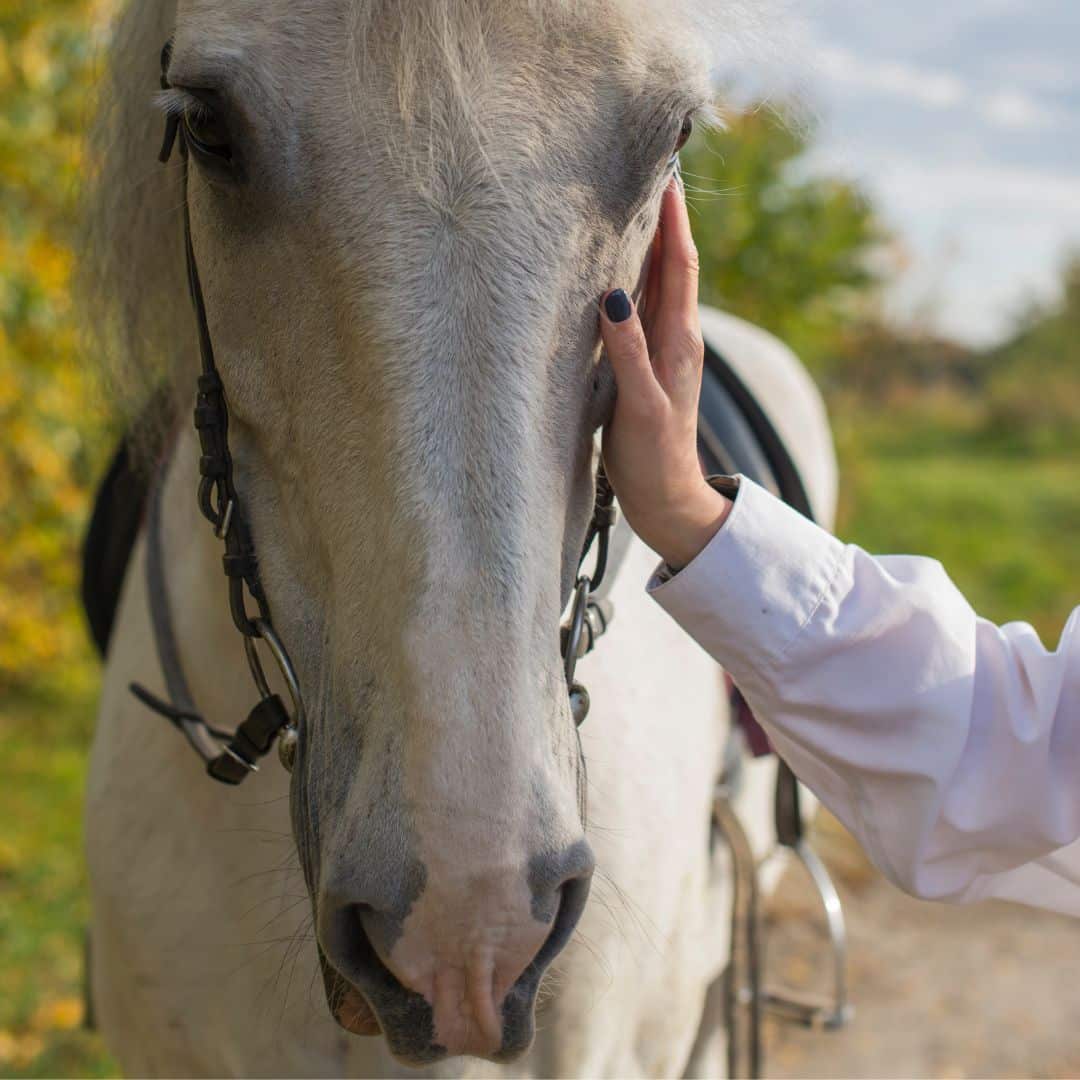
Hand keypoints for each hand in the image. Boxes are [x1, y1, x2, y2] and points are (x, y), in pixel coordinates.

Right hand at [599, 177, 731, 568]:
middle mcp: (676, 337)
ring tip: (636, 205)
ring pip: (660, 284)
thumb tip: (614, 295)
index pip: (681, 265)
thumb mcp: (640, 407)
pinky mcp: (648, 366)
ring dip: (652, 244)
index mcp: (679, 341)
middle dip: (665, 218)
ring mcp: (663, 351)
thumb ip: (629, 353)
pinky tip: (618, 271)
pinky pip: (645, 308)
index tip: (668, 172)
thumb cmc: (654, 458)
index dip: (675, 219)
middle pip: (674, 265)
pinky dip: (635, 279)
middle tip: (651, 171)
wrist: (667, 499)